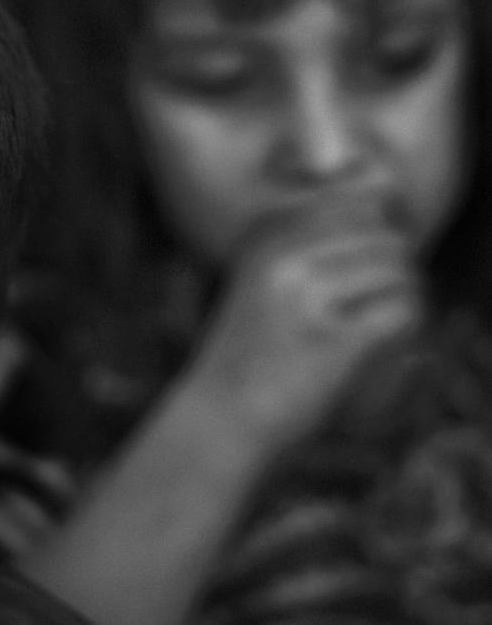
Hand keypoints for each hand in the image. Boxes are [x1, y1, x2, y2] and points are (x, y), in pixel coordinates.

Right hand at [183, 191, 422, 454]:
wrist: (219, 418)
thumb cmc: (247, 356)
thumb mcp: (262, 284)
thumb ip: (308, 249)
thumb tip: (384, 210)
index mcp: (266, 238)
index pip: (354, 207)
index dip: (375, 241)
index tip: (361, 280)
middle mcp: (285, 257)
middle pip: (385, 238)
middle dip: (395, 272)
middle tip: (375, 310)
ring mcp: (307, 295)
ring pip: (400, 274)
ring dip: (404, 303)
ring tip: (377, 333)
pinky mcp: (332, 338)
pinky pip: (403, 314)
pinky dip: (405, 335)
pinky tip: (381, 352)